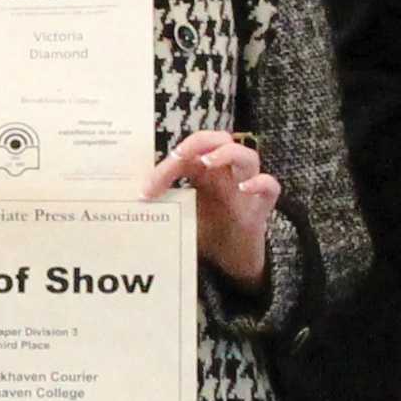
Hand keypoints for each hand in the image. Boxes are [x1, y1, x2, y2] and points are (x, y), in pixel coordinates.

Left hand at [144, 128, 276, 292]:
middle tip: (179, 155)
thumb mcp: (180, 215)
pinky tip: (244, 188)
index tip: (145, 190)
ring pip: (248, 156)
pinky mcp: (261, 208)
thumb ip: (163, 204)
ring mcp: (246, 189)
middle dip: (200, 141)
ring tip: (207, 163)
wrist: (231, 261)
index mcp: (206, 172)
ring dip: (226, 154)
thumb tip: (130, 203)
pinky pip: (270, 186)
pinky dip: (259, 183)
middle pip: (221, 139)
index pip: (188, 154)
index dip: (166, 166)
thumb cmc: (207, 231)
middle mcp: (227, 175)